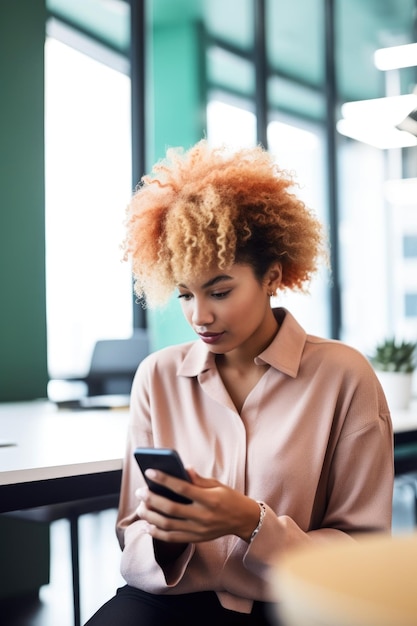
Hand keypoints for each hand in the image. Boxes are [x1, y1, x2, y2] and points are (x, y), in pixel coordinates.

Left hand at [136, 468, 260, 543]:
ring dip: (150, 516)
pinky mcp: (196, 539)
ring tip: (140, 507)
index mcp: (209, 499)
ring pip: (168, 525)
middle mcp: (203, 516)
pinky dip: (157, 533)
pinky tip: (147, 526)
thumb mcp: (217, 484)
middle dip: (152, 499)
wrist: (244, 520)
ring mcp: (199, 530)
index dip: (164, 479)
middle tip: (140, 491)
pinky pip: (173, 538)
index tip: (149, 472)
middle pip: (171, 508)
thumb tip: (182, 469)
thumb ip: (198, 479)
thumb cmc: (229, 498)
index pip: (182, 488)